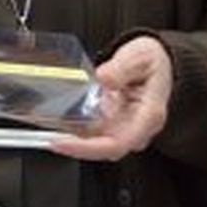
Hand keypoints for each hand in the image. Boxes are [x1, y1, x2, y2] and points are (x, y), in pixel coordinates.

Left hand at [49, 36, 172, 161]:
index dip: (87, 148)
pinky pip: (91, 132)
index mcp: (148, 116)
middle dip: (73, 145)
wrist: (159, 61)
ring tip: (47, 127)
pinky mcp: (113, 123)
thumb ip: (122, 68)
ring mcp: (124, 127)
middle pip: (102, 149)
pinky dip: (73, 128)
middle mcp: (136, 128)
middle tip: (47, 136)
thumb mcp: (140, 57)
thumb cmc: (153, 62)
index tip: (62, 142)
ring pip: (94, 142)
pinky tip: (56, 119)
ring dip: (71, 137)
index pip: (117, 144)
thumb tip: (105, 78)